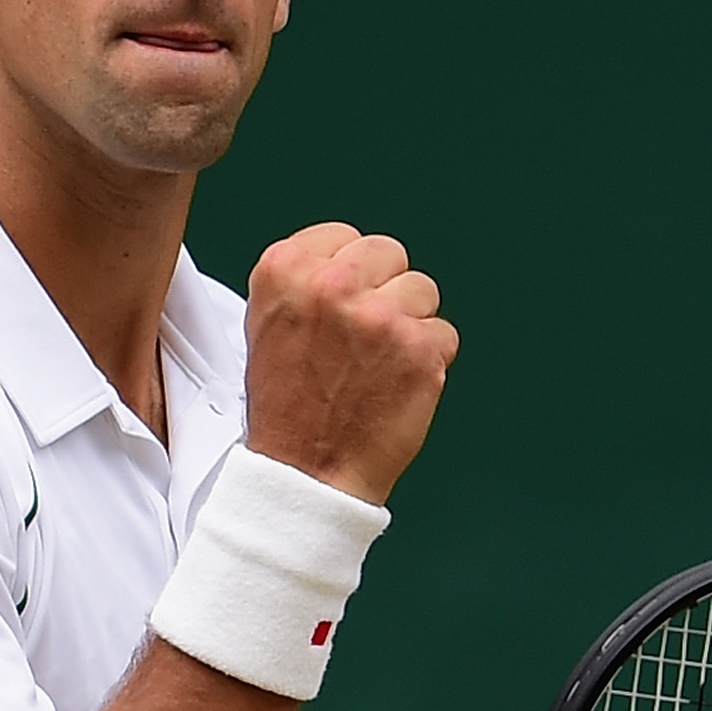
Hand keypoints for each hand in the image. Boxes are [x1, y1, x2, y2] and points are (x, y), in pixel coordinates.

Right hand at [243, 222, 458, 504]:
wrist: (305, 474)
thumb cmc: (287, 409)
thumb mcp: (268, 324)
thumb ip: (305, 282)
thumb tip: (348, 259)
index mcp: (284, 270)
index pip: (344, 237)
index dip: (348, 275)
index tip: (339, 308)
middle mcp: (331, 285)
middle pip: (389, 253)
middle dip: (383, 290)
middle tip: (361, 339)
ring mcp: (379, 316)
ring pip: (422, 292)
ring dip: (409, 326)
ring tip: (376, 366)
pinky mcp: (420, 348)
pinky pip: (443, 334)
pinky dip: (428, 361)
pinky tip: (396, 385)